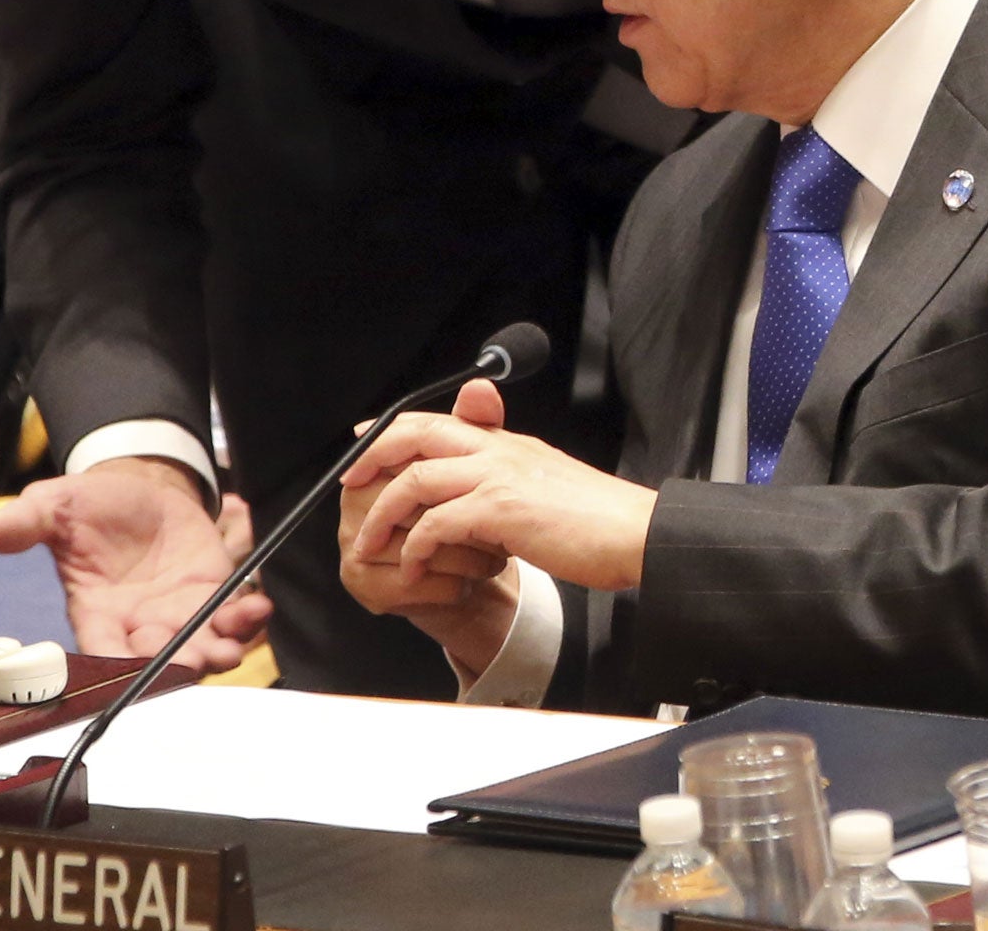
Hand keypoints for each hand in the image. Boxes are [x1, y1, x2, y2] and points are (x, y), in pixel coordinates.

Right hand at [0, 456, 272, 673]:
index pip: (103, 650)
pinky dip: (246, 620)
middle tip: (191, 660)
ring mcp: (179, 614)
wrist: (140, 488)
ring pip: (200, 648)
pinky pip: (231, 619)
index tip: (132, 666)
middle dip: (176, 665)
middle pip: (159, 660)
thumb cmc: (94, 506)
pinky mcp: (212, 595)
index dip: (118, 663)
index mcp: (96, 614)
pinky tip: (256, 609)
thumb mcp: (57, 504)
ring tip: (229, 644)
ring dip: (217, 651)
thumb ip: (30, 520)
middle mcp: (138, 625)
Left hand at [341, 381, 657, 592]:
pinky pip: (438, 523)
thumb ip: (508, 479)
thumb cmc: (599, 520)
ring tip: (369, 542)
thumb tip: (481, 495)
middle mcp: (499, 450)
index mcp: (507, 443)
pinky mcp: (503, 511)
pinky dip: (417, 547)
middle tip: (349, 483)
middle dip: (373, 456)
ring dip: (384, 515)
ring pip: (417, 480)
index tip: (362, 443)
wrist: (638, 534)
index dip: (392, 429)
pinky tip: (413, 568)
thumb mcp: (546, 485)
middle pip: (416, 434)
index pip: (437, 420)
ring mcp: (499, 476)